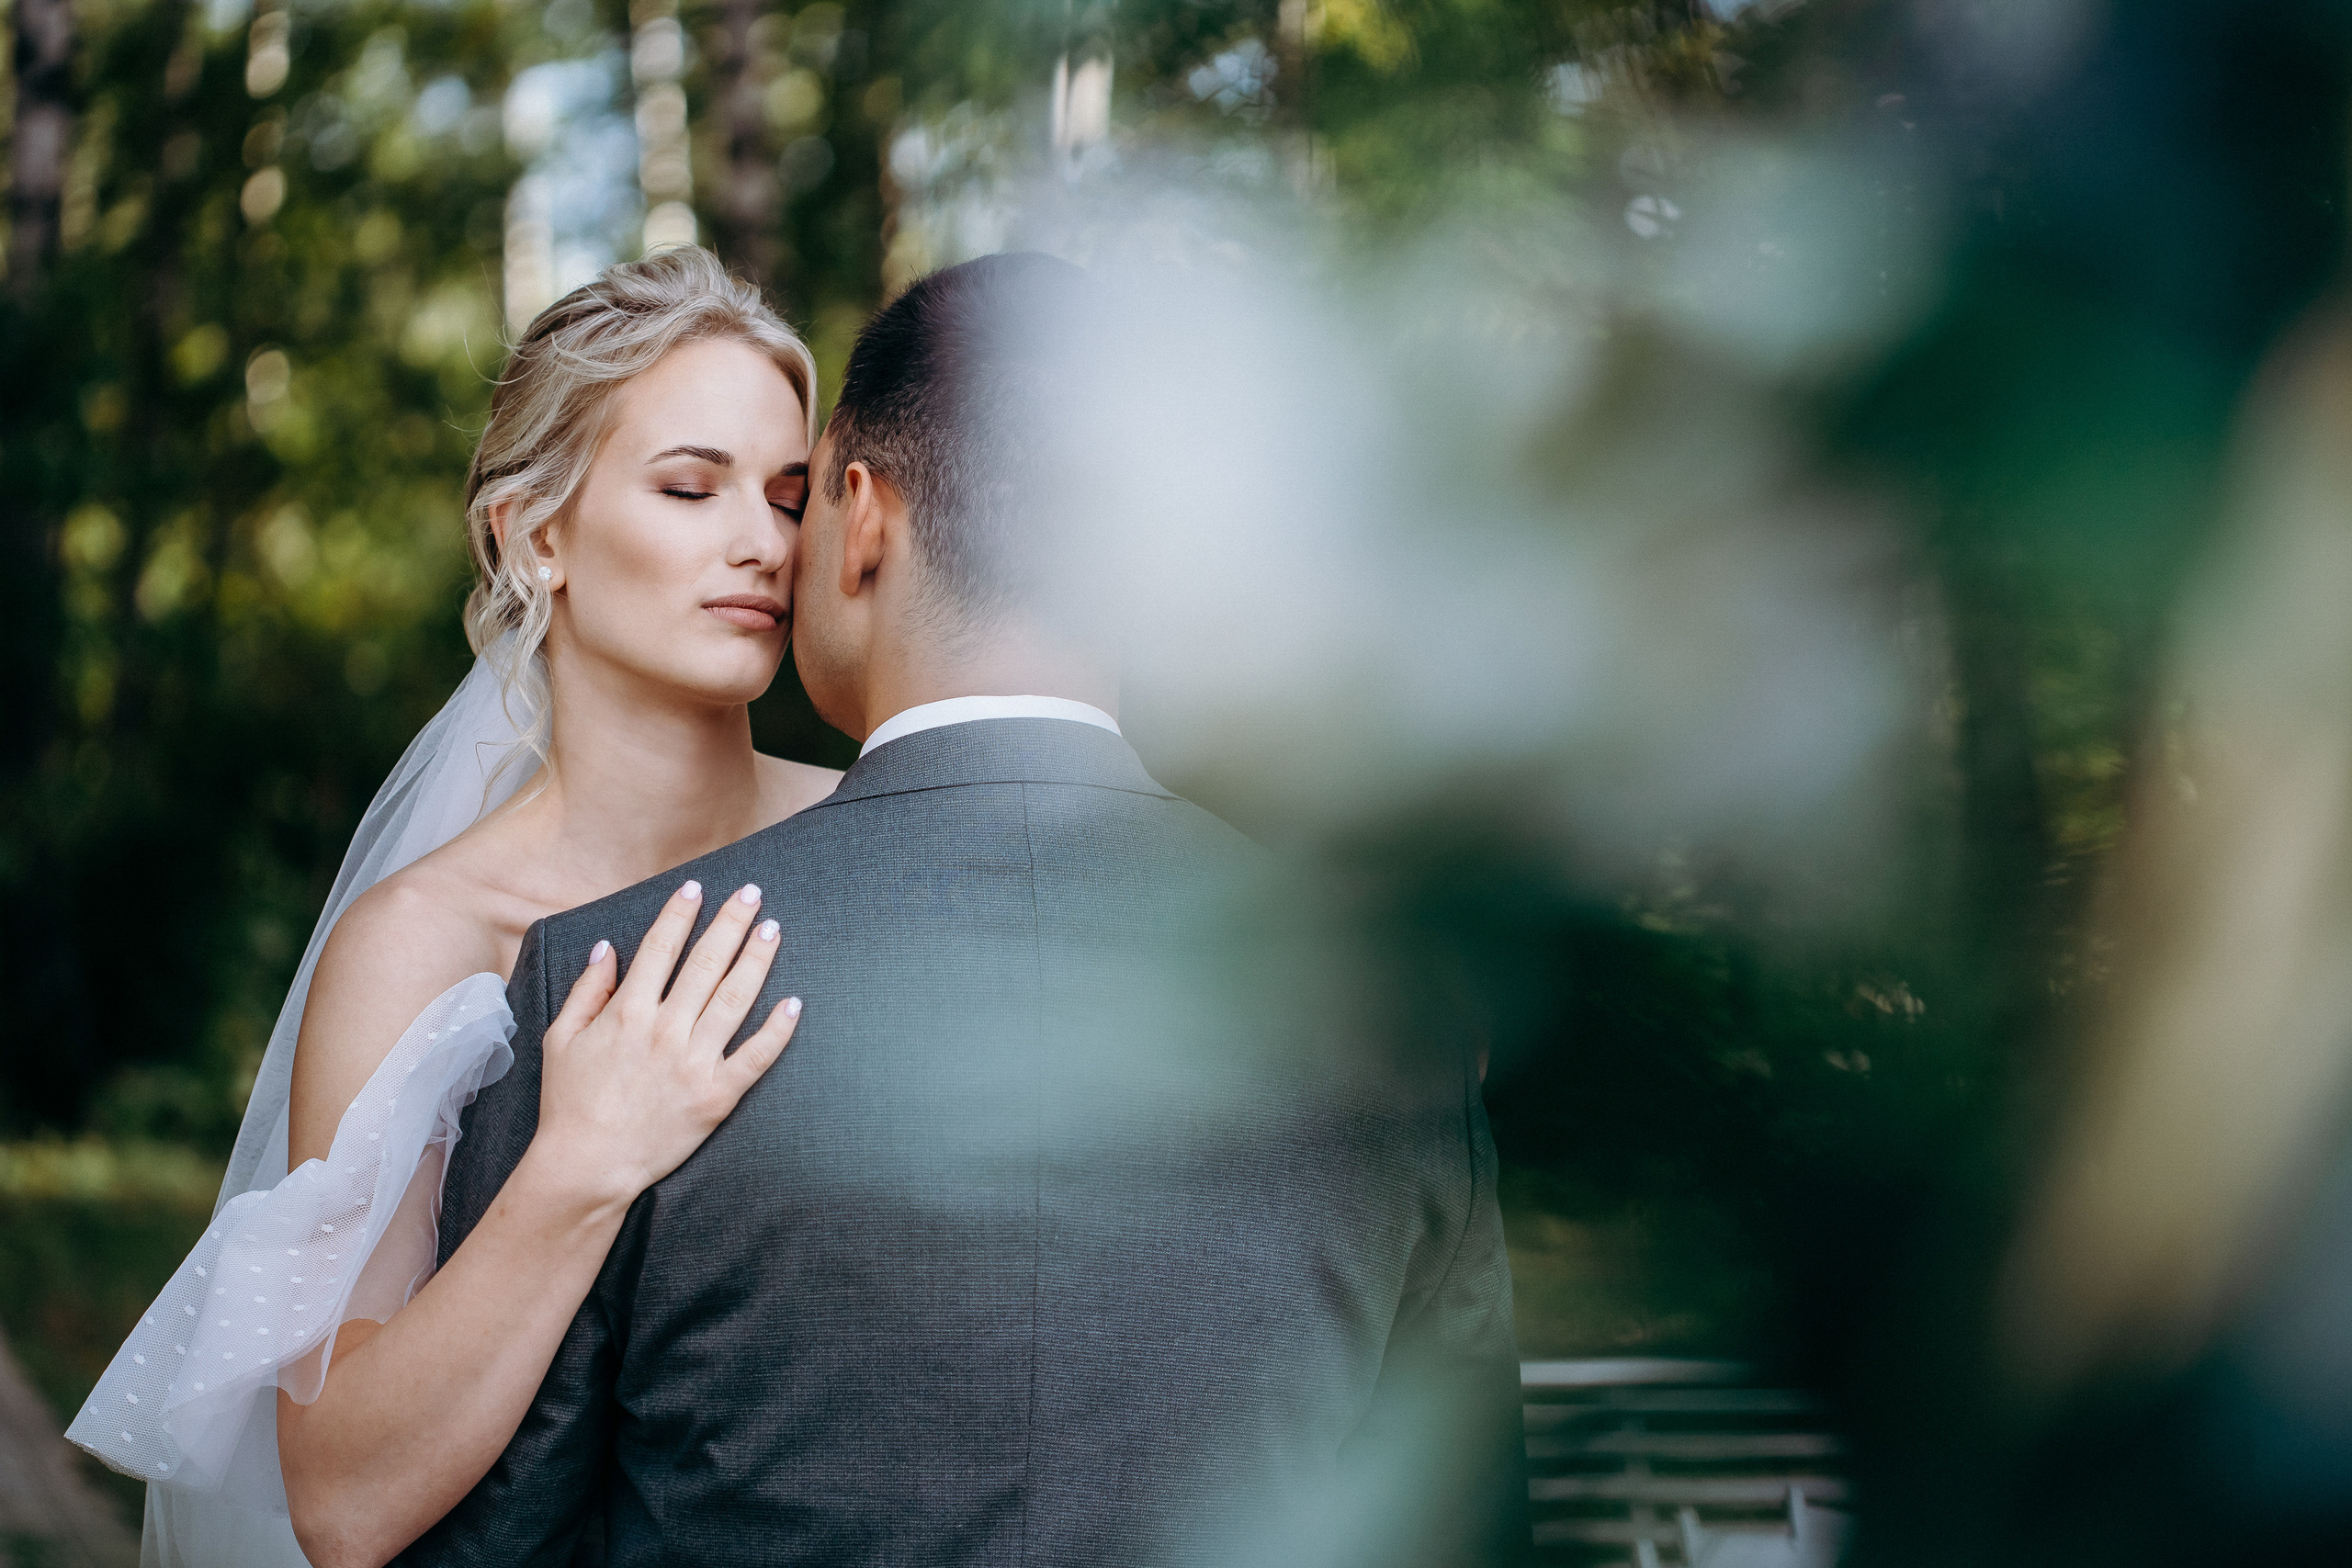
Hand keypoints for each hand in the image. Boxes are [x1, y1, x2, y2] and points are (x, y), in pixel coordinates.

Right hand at [531, 880, 800, 1205]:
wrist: (587, 1166)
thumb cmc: (570, 1104)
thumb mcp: (561, 1039)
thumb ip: (586, 991)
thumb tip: (607, 949)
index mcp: (627, 1011)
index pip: (660, 948)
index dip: (680, 913)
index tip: (696, 888)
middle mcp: (664, 1029)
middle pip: (705, 962)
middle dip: (730, 923)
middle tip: (752, 894)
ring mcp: (694, 1062)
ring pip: (734, 999)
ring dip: (756, 960)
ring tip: (772, 929)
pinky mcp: (717, 1095)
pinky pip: (755, 1057)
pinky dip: (778, 1030)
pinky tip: (794, 1003)